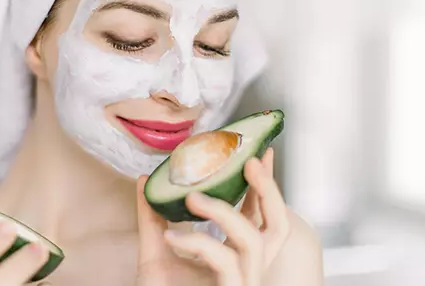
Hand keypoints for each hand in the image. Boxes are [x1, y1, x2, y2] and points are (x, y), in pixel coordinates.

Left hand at [136, 148, 290, 285]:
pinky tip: (170, 238)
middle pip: (278, 226)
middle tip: (249, 162)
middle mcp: (246, 269)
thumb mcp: (155, 252)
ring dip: (224, 212)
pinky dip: (199, 244)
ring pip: (255, 240)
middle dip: (269, 190)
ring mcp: (242, 283)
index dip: (264, 185)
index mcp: (235, 256)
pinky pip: (226, 263)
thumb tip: (147, 181)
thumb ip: (153, 217)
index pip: (258, 215)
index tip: (261, 152)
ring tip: (192, 197)